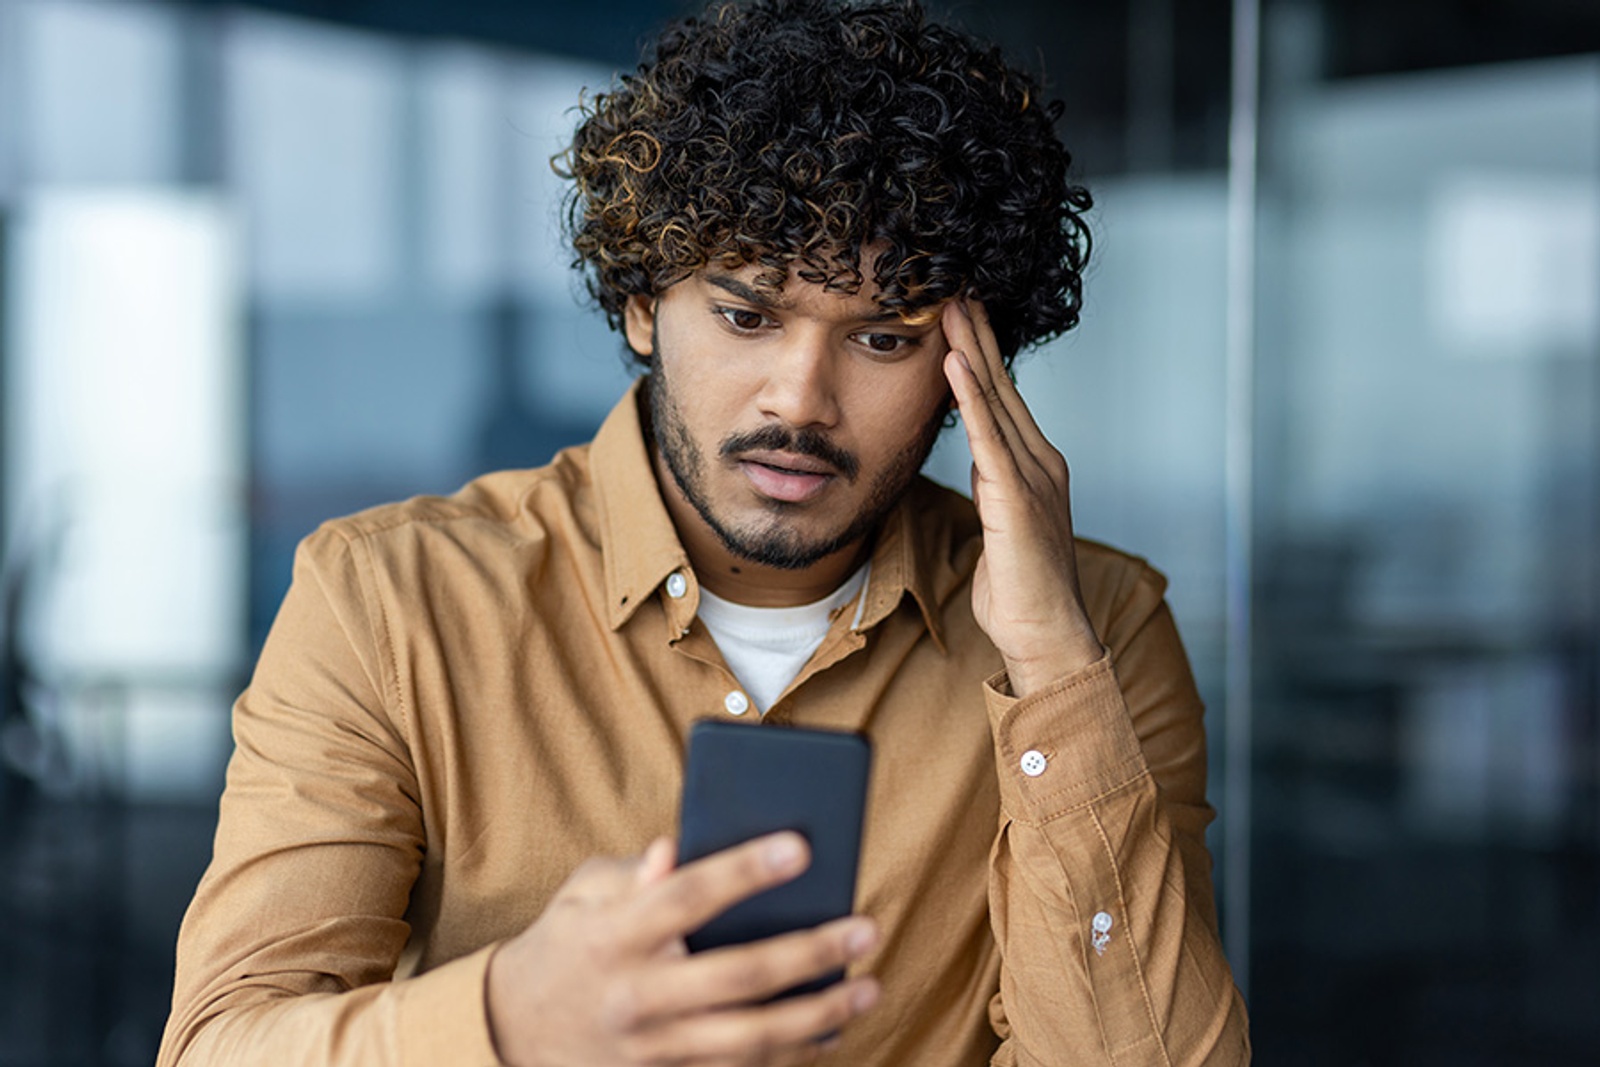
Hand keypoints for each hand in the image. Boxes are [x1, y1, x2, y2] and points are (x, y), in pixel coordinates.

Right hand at [486, 832, 880, 1066]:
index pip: (685, 897)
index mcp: (614, 935)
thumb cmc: (568, 942)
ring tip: (867, 989)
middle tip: (864, 929)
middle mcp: (635, 995)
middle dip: (808, 954)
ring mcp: (651, 1049)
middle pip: (735, 977)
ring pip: (748, 1040)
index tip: (800, 846)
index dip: (743, 871)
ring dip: (817, 1016)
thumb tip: (678, 847)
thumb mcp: (584, 893)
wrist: (512, 1030)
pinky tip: (831, 1031)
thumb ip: (635, 872)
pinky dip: (790, 1057)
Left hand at [942, 299, 1102, 696]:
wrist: (1049, 635)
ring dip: (973, 351)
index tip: (963, 317)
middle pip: (1003, 387)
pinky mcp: (1017, 499)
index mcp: (1036, 468)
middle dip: (979, 337)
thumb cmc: (1022, 591)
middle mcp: (1040, 463)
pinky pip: (989, 439)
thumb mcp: (1002, 526)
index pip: (1004, 401)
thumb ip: (994, 489)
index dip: (983, 356)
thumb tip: (980, 463)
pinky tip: (956, 364)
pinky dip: (971, 398)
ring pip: (997, 402)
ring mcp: (1032, 478)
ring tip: (953, 308)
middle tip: (958, 290)